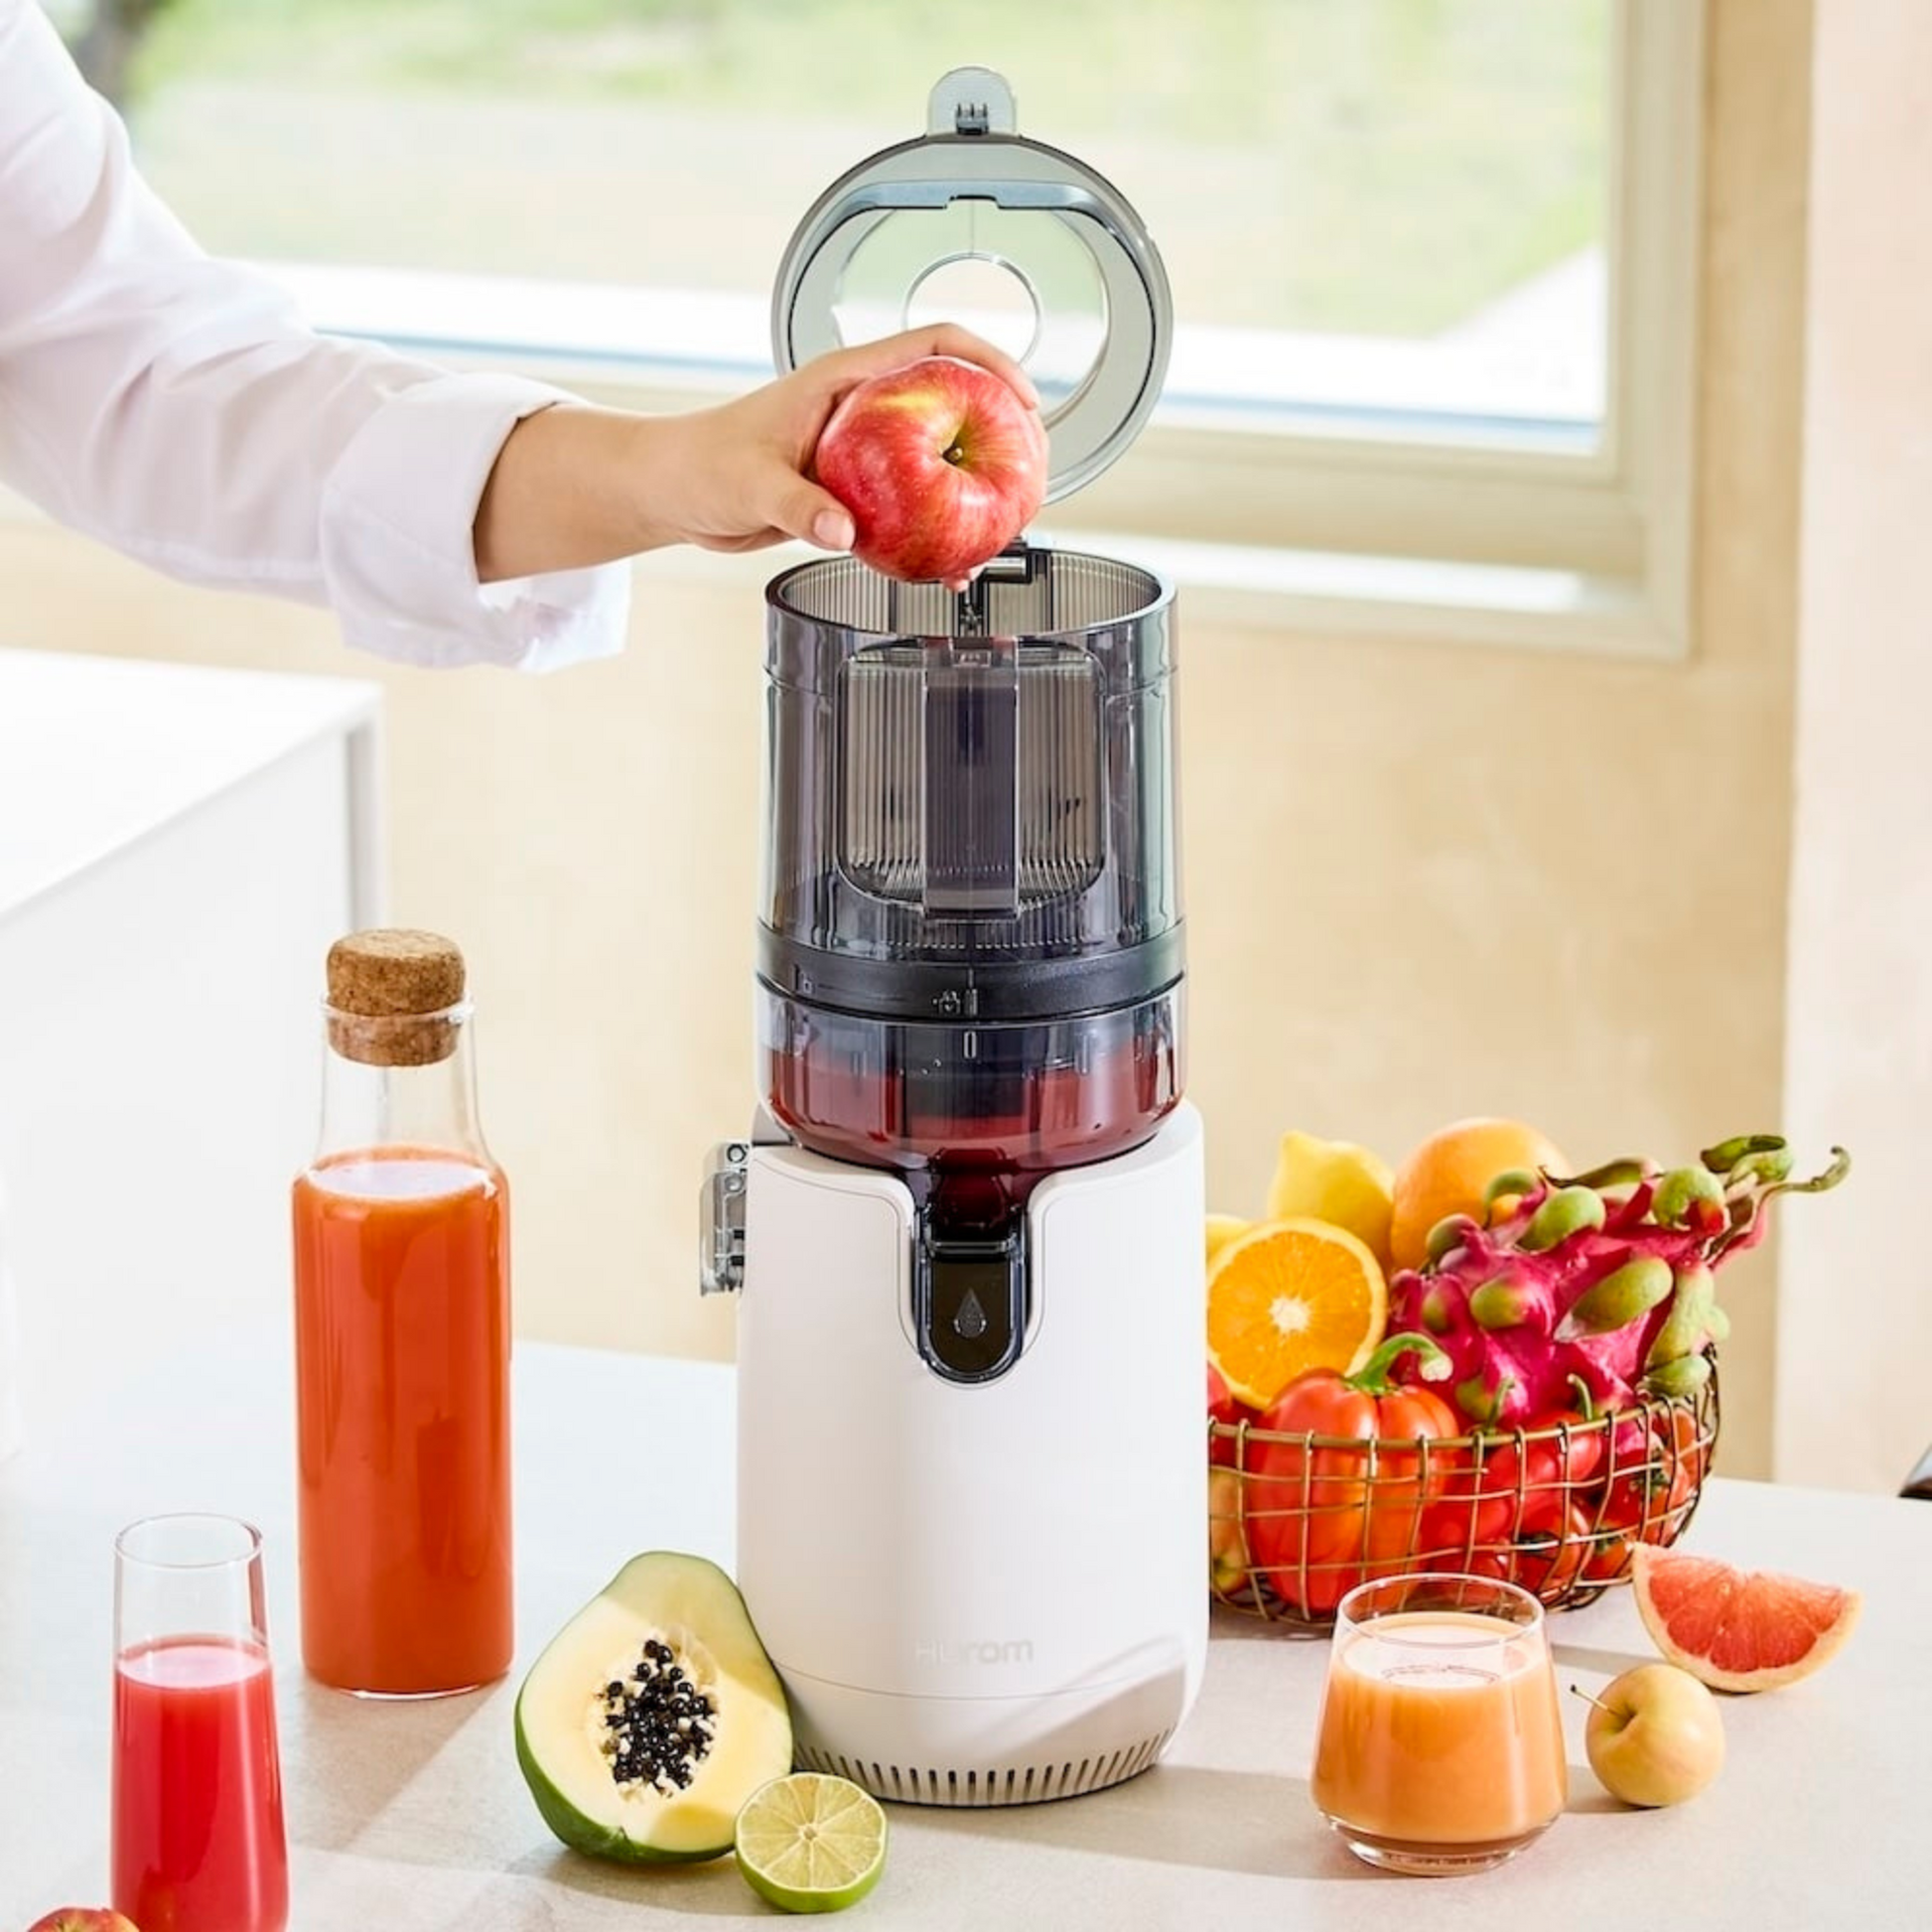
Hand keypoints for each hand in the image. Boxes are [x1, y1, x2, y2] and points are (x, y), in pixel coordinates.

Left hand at [647, 323, 1040, 558]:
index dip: (989, 362)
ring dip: (975, 487)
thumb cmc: (701, 464)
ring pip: (938, 460)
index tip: (1023, 397)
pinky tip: (948, 566)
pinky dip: (934, 535)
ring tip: (1005, 519)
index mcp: (847, 382)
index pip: (935, 346)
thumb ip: (797, 506)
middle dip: (1002, 429)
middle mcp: (864, 410)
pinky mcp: (854, 494)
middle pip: (954, 401)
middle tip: (1032, 465)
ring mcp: (864, 453)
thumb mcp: (752, 484)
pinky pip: (911, 509)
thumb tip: (843, 529)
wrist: (675, 493)